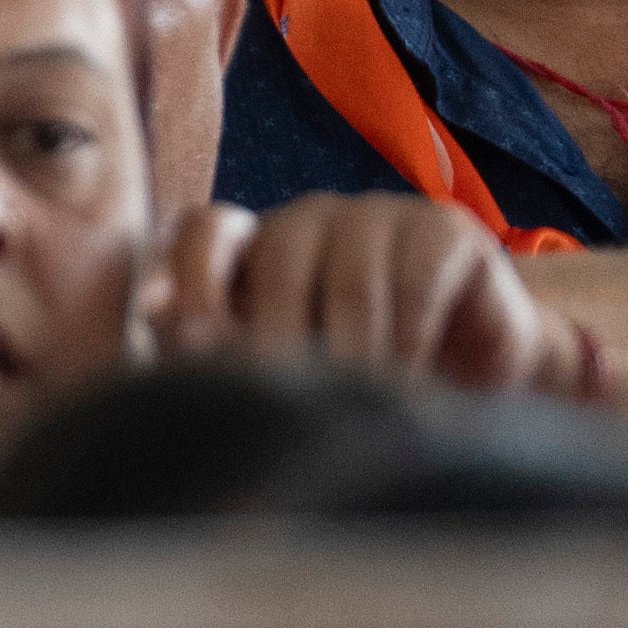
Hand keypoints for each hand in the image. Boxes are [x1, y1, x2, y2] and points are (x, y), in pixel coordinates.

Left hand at [165, 193, 584, 398]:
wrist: (478, 387)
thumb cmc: (359, 387)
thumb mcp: (283, 379)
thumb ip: (215, 361)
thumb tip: (149, 340)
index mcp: (255, 249)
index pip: (205, 229)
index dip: (190, 274)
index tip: (190, 339)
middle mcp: (310, 221)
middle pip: (277, 255)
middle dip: (276, 338)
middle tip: (287, 402)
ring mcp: (378, 217)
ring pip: (348, 279)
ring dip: (351, 356)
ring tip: (357, 410)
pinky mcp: (443, 231)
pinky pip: (415, 285)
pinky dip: (407, 347)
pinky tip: (409, 389)